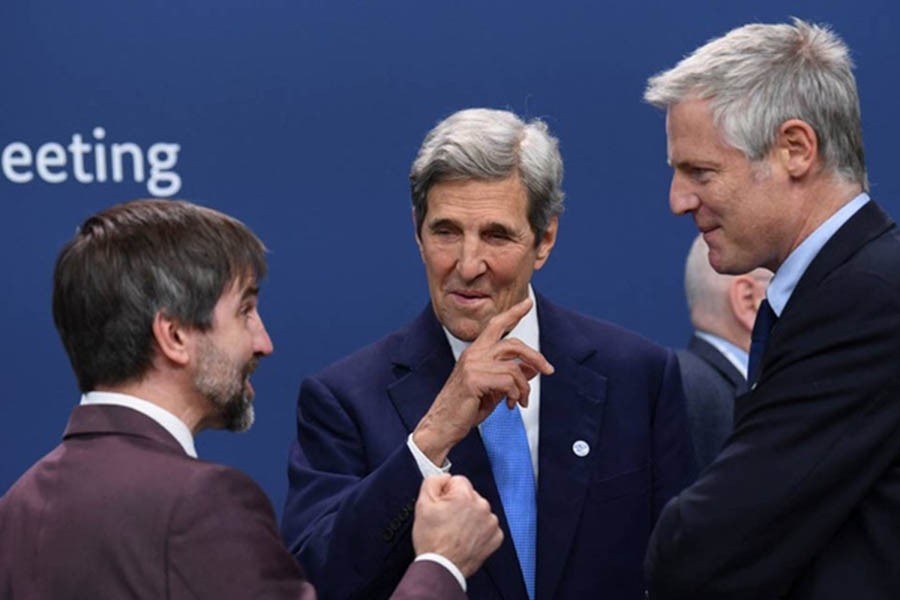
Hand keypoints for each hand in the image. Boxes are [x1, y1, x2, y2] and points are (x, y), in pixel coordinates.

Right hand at [412, 474, 502, 577]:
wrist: (442, 568)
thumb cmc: (432, 540)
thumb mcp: (422, 504)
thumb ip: (433, 481)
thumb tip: (445, 477)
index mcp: (465, 496)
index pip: (458, 481)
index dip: (446, 492)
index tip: (442, 506)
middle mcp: (482, 506)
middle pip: (470, 495)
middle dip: (459, 504)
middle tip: (447, 520)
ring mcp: (491, 523)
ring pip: (479, 510)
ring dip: (470, 517)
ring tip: (456, 531)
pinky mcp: (496, 537)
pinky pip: (487, 526)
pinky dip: (479, 530)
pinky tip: (466, 538)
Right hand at [413, 298, 553, 464]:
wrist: (442, 425)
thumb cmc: (464, 408)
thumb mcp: (493, 389)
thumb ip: (511, 376)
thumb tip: (532, 368)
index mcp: (475, 353)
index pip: (496, 326)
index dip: (513, 313)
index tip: (527, 303)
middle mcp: (473, 355)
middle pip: (513, 344)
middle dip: (536, 357)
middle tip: (548, 370)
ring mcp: (472, 366)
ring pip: (514, 368)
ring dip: (524, 387)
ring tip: (521, 400)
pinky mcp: (474, 380)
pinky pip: (508, 382)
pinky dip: (515, 394)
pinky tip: (510, 404)